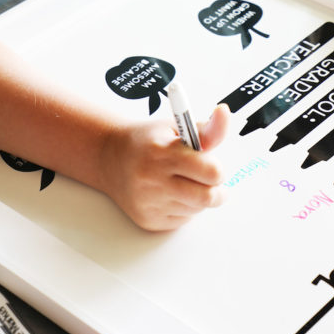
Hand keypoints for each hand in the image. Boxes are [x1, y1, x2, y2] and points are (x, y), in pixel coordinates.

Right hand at [102, 104, 229, 230]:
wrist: (109, 158)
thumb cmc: (148, 140)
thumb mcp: (176, 127)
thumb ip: (206, 129)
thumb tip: (224, 113)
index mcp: (163, 152)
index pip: (210, 171)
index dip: (216, 168)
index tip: (212, 164)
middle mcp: (153, 180)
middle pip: (207, 197)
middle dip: (215, 189)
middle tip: (210, 180)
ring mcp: (149, 203)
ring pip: (196, 209)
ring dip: (198, 197)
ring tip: (184, 181)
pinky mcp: (148, 220)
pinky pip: (183, 220)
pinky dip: (184, 208)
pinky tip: (171, 193)